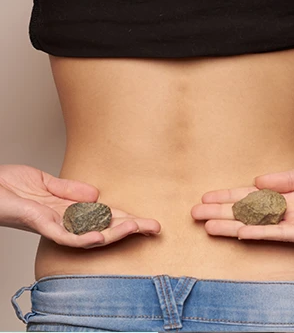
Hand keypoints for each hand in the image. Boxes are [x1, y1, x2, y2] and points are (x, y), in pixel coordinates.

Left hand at [0, 165, 160, 247]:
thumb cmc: (10, 186)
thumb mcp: (46, 182)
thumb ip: (70, 189)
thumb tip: (96, 194)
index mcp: (69, 211)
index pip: (104, 216)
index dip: (126, 218)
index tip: (146, 219)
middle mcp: (66, 222)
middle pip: (104, 228)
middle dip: (130, 228)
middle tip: (153, 227)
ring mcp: (55, 225)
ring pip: (89, 236)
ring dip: (114, 232)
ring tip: (136, 227)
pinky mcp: (41, 225)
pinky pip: (64, 237)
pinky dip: (83, 238)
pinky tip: (100, 236)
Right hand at [191, 159, 293, 244]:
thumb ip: (283, 179)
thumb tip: (256, 181)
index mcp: (283, 196)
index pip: (248, 197)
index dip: (227, 196)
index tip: (207, 196)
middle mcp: (284, 212)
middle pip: (245, 213)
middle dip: (219, 212)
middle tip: (195, 213)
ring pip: (256, 226)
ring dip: (231, 226)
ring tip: (207, 225)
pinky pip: (279, 234)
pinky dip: (259, 233)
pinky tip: (240, 232)